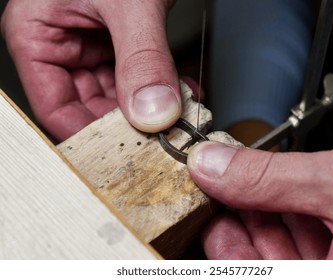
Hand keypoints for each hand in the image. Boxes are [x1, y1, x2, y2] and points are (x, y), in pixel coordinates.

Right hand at [1, 0, 180, 140]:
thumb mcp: (126, 2)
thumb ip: (141, 56)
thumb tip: (152, 111)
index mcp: (37, 35)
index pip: (55, 109)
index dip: (89, 136)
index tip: (125, 152)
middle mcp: (65, 45)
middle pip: (93, 108)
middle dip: (130, 124)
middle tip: (161, 137)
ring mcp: (96, 46)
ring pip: (122, 96)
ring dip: (152, 108)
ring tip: (177, 114)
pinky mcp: (123, 43)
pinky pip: (141, 77)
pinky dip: (163, 88)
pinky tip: (183, 93)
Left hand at [187, 132, 332, 258]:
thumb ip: (270, 178)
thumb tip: (215, 165)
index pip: (254, 276)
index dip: (225, 248)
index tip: (207, 211)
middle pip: (273, 264)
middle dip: (244, 226)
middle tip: (218, 192)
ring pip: (295, 254)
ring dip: (266, 218)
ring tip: (241, 187)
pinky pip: (320, 245)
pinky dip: (296, 217)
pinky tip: (278, 194)